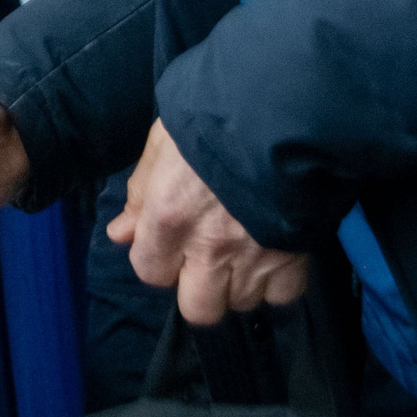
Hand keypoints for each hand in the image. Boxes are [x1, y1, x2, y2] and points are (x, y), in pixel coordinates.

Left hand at [108, 119, 309, 325]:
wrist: (283, 108)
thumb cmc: (214, 114)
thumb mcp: (163, 142)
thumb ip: (140, 193)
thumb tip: (120, 234)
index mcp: (168, 217)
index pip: (150, 272)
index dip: (156, 259)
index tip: (167, 243)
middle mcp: (209, 248)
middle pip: (198, 308)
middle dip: (198, 288)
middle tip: (204, 259)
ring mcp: (255, 257)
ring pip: (241, 304)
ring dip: (238, 285)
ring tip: (241, 254)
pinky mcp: (295, 256)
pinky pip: (282, 296)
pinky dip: (277, 283)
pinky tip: (271, 258)